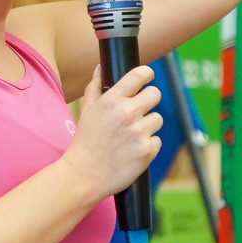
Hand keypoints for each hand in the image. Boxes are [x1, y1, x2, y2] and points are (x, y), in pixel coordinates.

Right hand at [61, 64, 162, 199]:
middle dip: (150, 99)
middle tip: (141, 109)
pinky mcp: (148, 150)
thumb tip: (100, 67)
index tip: (147, 77)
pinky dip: (147, 145)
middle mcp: (127, 113)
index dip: (146, 74)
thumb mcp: (86, 111)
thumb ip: (95, 87)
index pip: (139, 75)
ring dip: (147, 125)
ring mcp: (139, 132)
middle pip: (156, 94)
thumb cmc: (84, 141)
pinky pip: (156, 140)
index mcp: (111, 100)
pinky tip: (132, 150)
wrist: (85, 175)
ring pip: (157, 119)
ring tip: (130, 136)